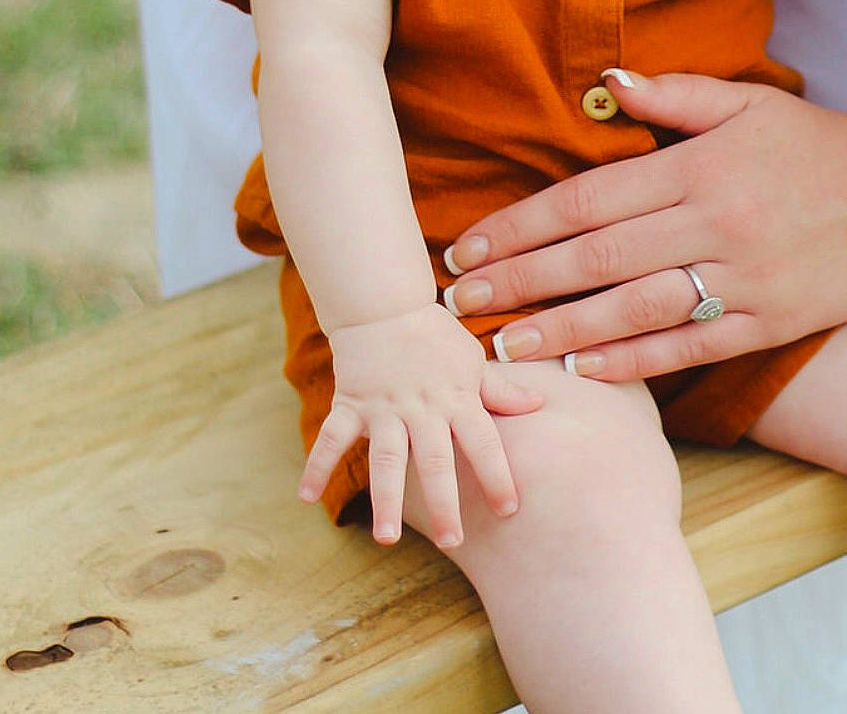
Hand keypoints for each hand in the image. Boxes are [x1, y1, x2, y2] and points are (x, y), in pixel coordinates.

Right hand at [300, 305, 541, 547]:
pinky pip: (332, 437)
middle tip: (453, 542)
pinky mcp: (351, 403)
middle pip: (435, 460)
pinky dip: (317, 465)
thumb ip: (501, 390)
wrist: (385, 304)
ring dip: (386, 499)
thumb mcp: (473, 360)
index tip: (509, 510)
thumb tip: (540, 404)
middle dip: (444, 502)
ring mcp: (384, 407)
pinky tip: (307, 498)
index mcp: (457, 397)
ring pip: (386, 458)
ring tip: (386, 539)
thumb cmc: (435, 337)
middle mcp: (422, 407)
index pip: (483, 441)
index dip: (497, 474)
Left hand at [443, 70, 846, 381]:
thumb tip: (604, 83)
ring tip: (502, 349)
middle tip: (456, 302)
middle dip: (519, 281)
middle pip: (596, 257)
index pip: (589, 199)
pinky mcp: (771, 320)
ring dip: (561, 332)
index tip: (468, 245)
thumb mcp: (749, 101)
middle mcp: (715, 221)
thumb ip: (675, 94)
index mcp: (700, 164)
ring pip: (635, 309)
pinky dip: (636, 361)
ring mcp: (744, 276)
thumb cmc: (818, 142)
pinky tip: (585, 374)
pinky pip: (692, 345)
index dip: (521, 224)